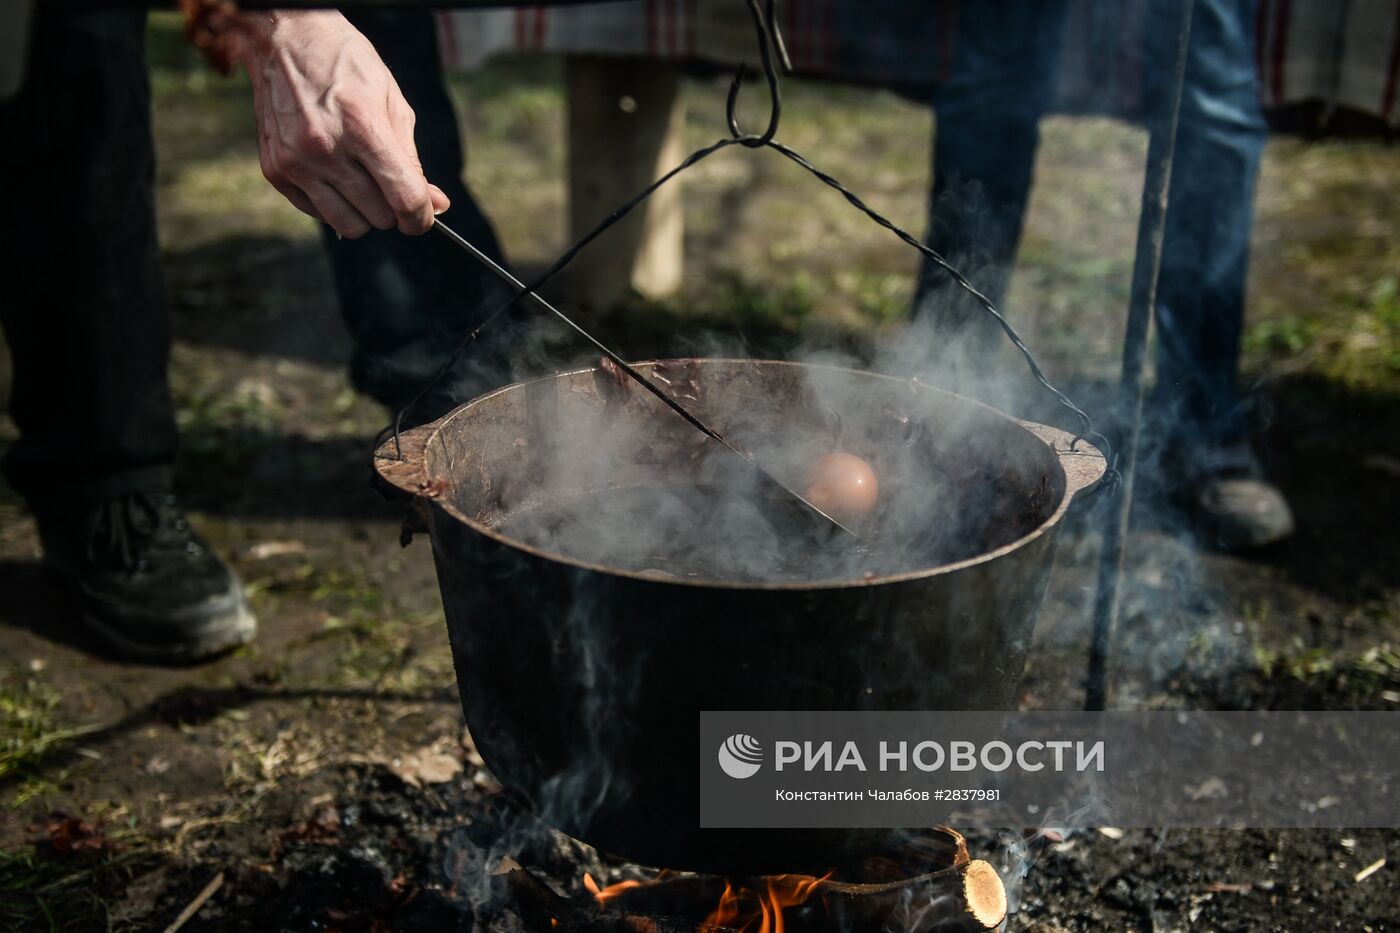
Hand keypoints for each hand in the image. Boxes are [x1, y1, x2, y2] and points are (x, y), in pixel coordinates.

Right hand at [236, 11, 448, 237]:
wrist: (285, 42)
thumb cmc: (346, 67)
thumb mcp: (391, 103)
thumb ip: (412, 159)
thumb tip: (436, 204)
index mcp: (362, 126)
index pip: (404, 197)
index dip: (421, 217)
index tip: (423, 217)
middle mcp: (324, 148)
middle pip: (379, 216)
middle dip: (392, 208)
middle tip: (387, 183)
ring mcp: (296, 162)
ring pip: (349, 225)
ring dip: (365, 213)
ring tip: (363, 182)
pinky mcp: (275, 171)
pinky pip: (319, 214)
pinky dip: (335, 205)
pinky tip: (334, 175)